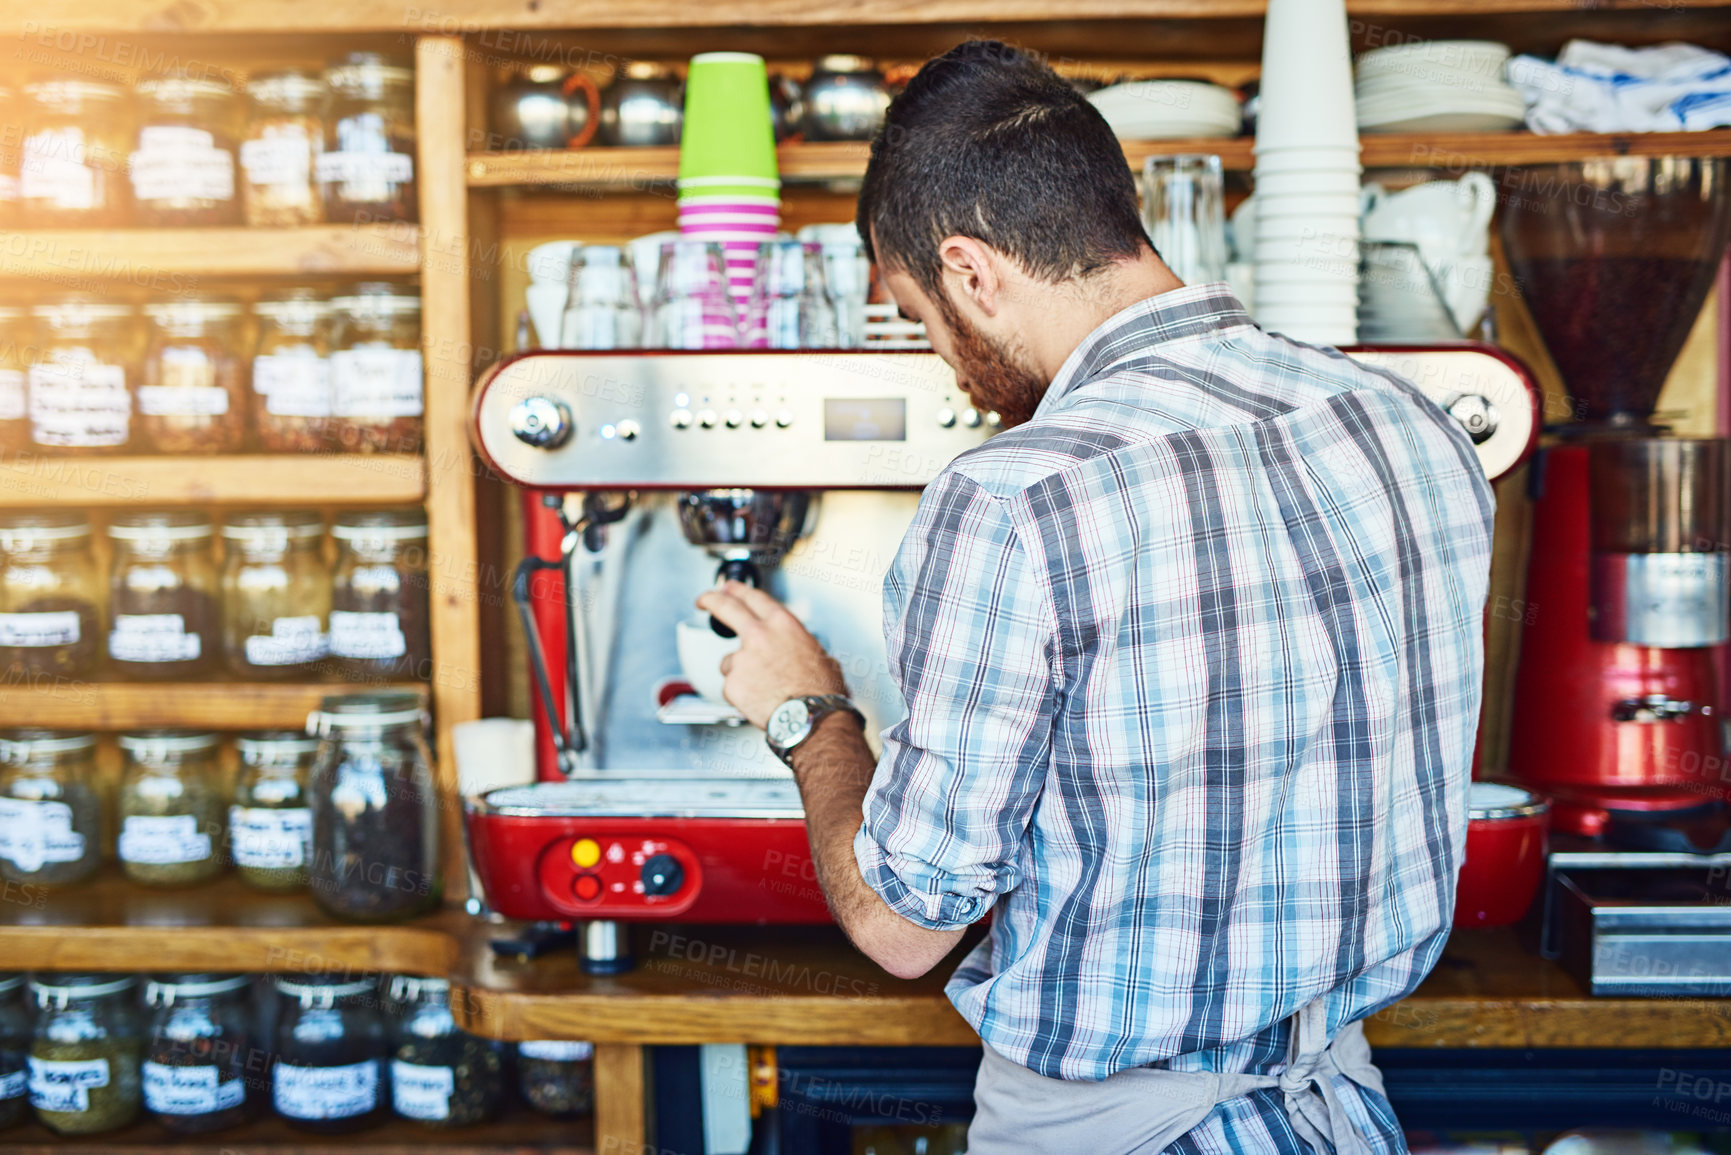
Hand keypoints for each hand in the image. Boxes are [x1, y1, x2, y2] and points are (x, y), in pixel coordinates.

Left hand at [696, 581, 846, 728]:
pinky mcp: (732, 683)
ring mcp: (742, 659)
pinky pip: (732, 686)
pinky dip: (742, 693)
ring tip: (762, 687)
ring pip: (729, 661)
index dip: (738, 590)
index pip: (754, 597)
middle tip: (704, 600)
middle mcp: (758, 636)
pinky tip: (759, 699)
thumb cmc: (819, 691)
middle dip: (711, 600)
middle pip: (726, 607)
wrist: (809, 717)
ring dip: (740, 671)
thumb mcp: (819, 655)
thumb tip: (798, 652)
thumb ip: (799, 647)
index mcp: (782, 625)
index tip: (729, 589)